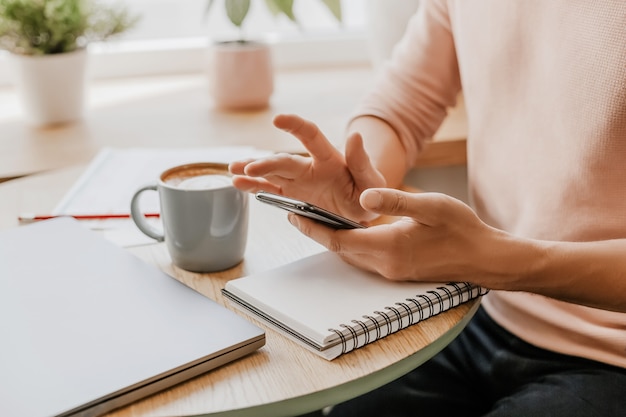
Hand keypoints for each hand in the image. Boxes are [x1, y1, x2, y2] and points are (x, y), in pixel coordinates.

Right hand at [229, 114, 384, 221]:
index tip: (279, 120)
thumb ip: (362, 162)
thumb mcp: (371, 181)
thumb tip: (355, 135)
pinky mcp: (291, 195)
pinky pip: (269, 190)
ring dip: (252, 170)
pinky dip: (253, 186)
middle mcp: (309, 167)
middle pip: (284, 161)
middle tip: (249, 167)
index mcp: (329, 159)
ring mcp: (298, 181)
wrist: (362, 209)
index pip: (310, 136)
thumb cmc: (368, 192)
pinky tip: (237, 183)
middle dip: (266, 163)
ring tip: (233, 169)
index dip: (295, 126)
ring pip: (271, 173)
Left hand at [287, 188, 504, 282]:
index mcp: (388, 247)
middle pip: (340, 250)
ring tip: (315, 221)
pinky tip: (349, 231)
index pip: (339, 239)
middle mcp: (385, 264)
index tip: (293, 215)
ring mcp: (392, 271)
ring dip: (332, 240)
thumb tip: (363, 197)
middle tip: (296, 216)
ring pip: (351, 256)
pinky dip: (350, 245)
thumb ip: (395, 200)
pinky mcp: (400, 272)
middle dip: (317, 234)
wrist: (485, 258)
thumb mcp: (431, 206)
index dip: (313, 228)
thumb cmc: (462, 229)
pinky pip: (365, 259)